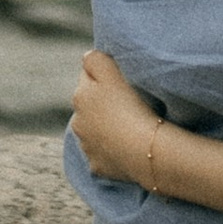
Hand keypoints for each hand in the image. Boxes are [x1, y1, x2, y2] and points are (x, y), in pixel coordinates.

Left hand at [72, 49, 164, 188]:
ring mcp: (87, 146)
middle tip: (127, 104)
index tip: (122, 82)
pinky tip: (126, 148)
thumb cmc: (131, 106)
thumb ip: (95, 59)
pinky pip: (103, 155)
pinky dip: (111, 151)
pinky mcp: (97, 166)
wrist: (145, 149)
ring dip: (106, 128)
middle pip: (90, 106)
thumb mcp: (112, 73)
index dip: (105, 77)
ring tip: (128, 127)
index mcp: (80, 96)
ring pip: (95, 131)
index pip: (88, 77)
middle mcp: (78, 122)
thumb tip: (86, 57)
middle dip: (103, 104)